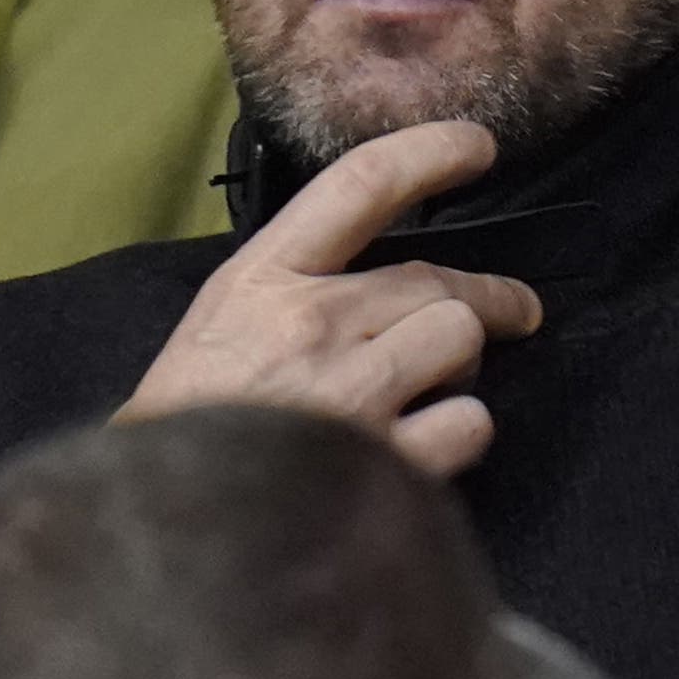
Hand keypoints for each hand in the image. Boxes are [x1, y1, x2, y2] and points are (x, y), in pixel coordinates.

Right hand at [119, 122, 544, 478]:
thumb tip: (376, 281)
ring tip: (434, 391)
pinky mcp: (383, 463)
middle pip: (434, 279)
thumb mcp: (213, 331)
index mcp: (260, 281)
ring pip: (459, 338)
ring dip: (459, 366)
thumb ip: (290, 293)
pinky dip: (459, 433)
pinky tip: (427, 446)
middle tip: (515, 310)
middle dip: (492, 294)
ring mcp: (349, 394)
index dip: (431, 153)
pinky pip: (468, 422)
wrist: (163, 530)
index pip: (360, 184)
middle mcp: (310, 325)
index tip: (477, 147)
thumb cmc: (184, 432)